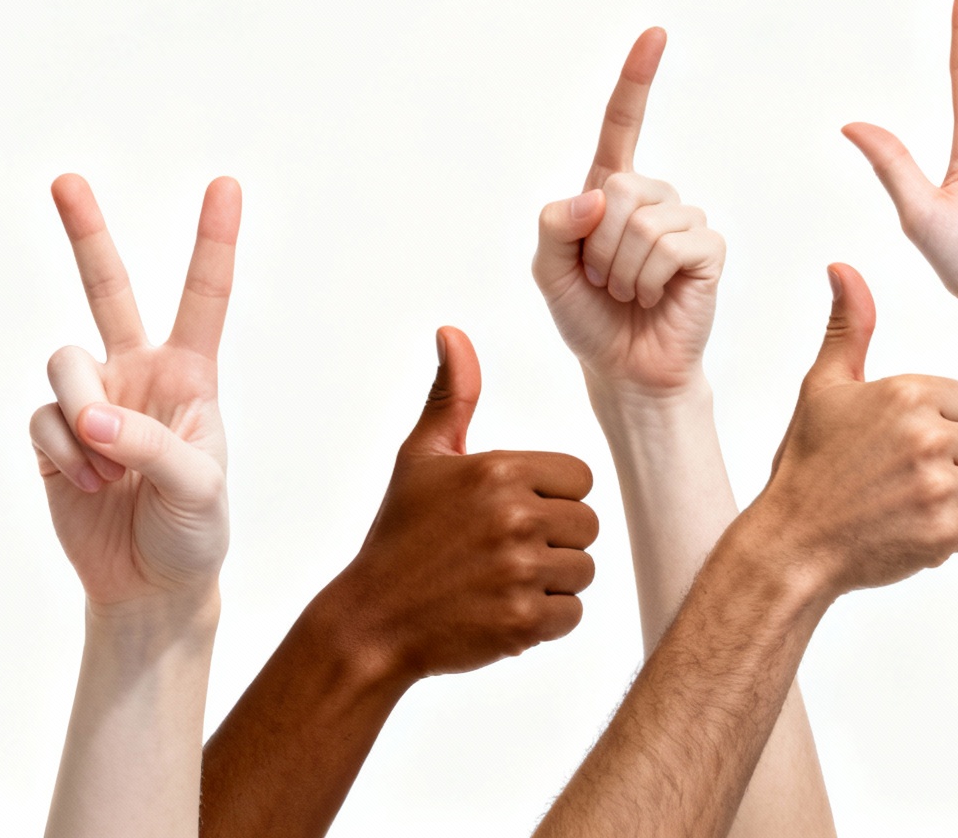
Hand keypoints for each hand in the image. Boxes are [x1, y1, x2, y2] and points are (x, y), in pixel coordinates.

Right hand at [28, 174, 238, 610]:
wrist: (152, 585)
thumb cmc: (195, 530)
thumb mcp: (197, 488)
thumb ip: (148, 445)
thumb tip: (87, 415)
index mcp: (193, 375)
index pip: (205, 297)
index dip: (212, 241)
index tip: (225, 184)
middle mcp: (140, 374)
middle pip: (107, 290)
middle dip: (85, 234)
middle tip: (64, 178)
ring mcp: (92, 400)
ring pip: (64, 364)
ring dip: (82, 417)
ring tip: (108, 469)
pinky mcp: (53, 435)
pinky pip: (42, 420)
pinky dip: (63, 453)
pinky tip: (89, 484)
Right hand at [315, 327, 599, 680]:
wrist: (370, 623)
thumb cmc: (400, 536)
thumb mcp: (421, 458)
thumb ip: (451, 397)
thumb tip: (452, 332)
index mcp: (499, 470)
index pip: (579, 478)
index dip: (552, 498)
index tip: (510, 514)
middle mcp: (515, 517)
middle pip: (587, 525)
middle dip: (554, 541)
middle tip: (501, 554)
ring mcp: (520, 571)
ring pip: (583, 570)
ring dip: (551, 582)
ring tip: (499, 582)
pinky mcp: (523, 621)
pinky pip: (572, 614)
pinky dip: (544, 621)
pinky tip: (501, 611)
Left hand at [535, 28, 725, 396]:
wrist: (625, 369)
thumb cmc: (589, 318)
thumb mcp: (547, 270)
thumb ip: (556, 225)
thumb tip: (602, 195)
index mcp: (611, 190)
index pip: (624, 124)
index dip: (638, 79)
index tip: (656, 34)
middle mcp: (652, 197)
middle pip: (621, 186)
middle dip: (599, 244)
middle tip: (604, 280)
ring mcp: (684, 221)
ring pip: (644, 221)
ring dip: (622, 269)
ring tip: (628, 292)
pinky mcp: (708, 250)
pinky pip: (672, 246)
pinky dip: (650, 279)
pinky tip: (655, 296)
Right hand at [742, 264, 957, 596]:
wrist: (790, 545)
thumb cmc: (807, 464)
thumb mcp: (824, 387)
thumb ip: (849, 327)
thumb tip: (843, 267)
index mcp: (909, 394)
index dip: (936, 424)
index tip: (896, 443)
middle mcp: (929, 437)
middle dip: (946, 464)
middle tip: (894, 477)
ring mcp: (938, 488)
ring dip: (948, 501)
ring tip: (899, 504)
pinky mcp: (943, 535)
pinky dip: (944, 537)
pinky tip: (904, 531)